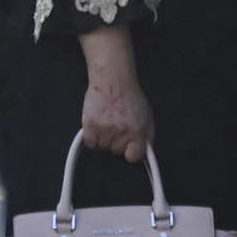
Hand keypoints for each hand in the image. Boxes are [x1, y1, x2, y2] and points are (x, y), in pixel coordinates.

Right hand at [78, 25, 150, 160]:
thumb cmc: (130, 97)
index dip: (131, 151)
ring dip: (104, 138)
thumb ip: (147, 136)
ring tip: (107, 122)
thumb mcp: (147, 116)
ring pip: (103, 148)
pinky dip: (92, 137)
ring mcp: (105, 130)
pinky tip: (97, 125)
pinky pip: (90, 143)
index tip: (129, 146)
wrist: (112, 79)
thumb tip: (144, 153)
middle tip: (117, 125)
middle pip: (116, 151)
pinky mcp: (90, 125)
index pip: (134, 156)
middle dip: (117, 141)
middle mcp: (122, 132)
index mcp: (138, 131)